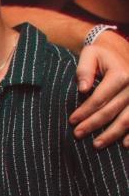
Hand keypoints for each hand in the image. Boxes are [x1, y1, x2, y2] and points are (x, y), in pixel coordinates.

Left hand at [70, 31, 128, 148]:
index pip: (99, 98)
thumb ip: (84, 70)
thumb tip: (83, 89)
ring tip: (96, 144)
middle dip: (93, 125)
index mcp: (121, 74)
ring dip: (112, 134)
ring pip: (127, 120)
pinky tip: (124, 145)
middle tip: (77, 134)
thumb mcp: (89, 55)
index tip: (72, 121)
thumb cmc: (100, 54)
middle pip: (111, 111)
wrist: (119, 51)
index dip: (85, 111)